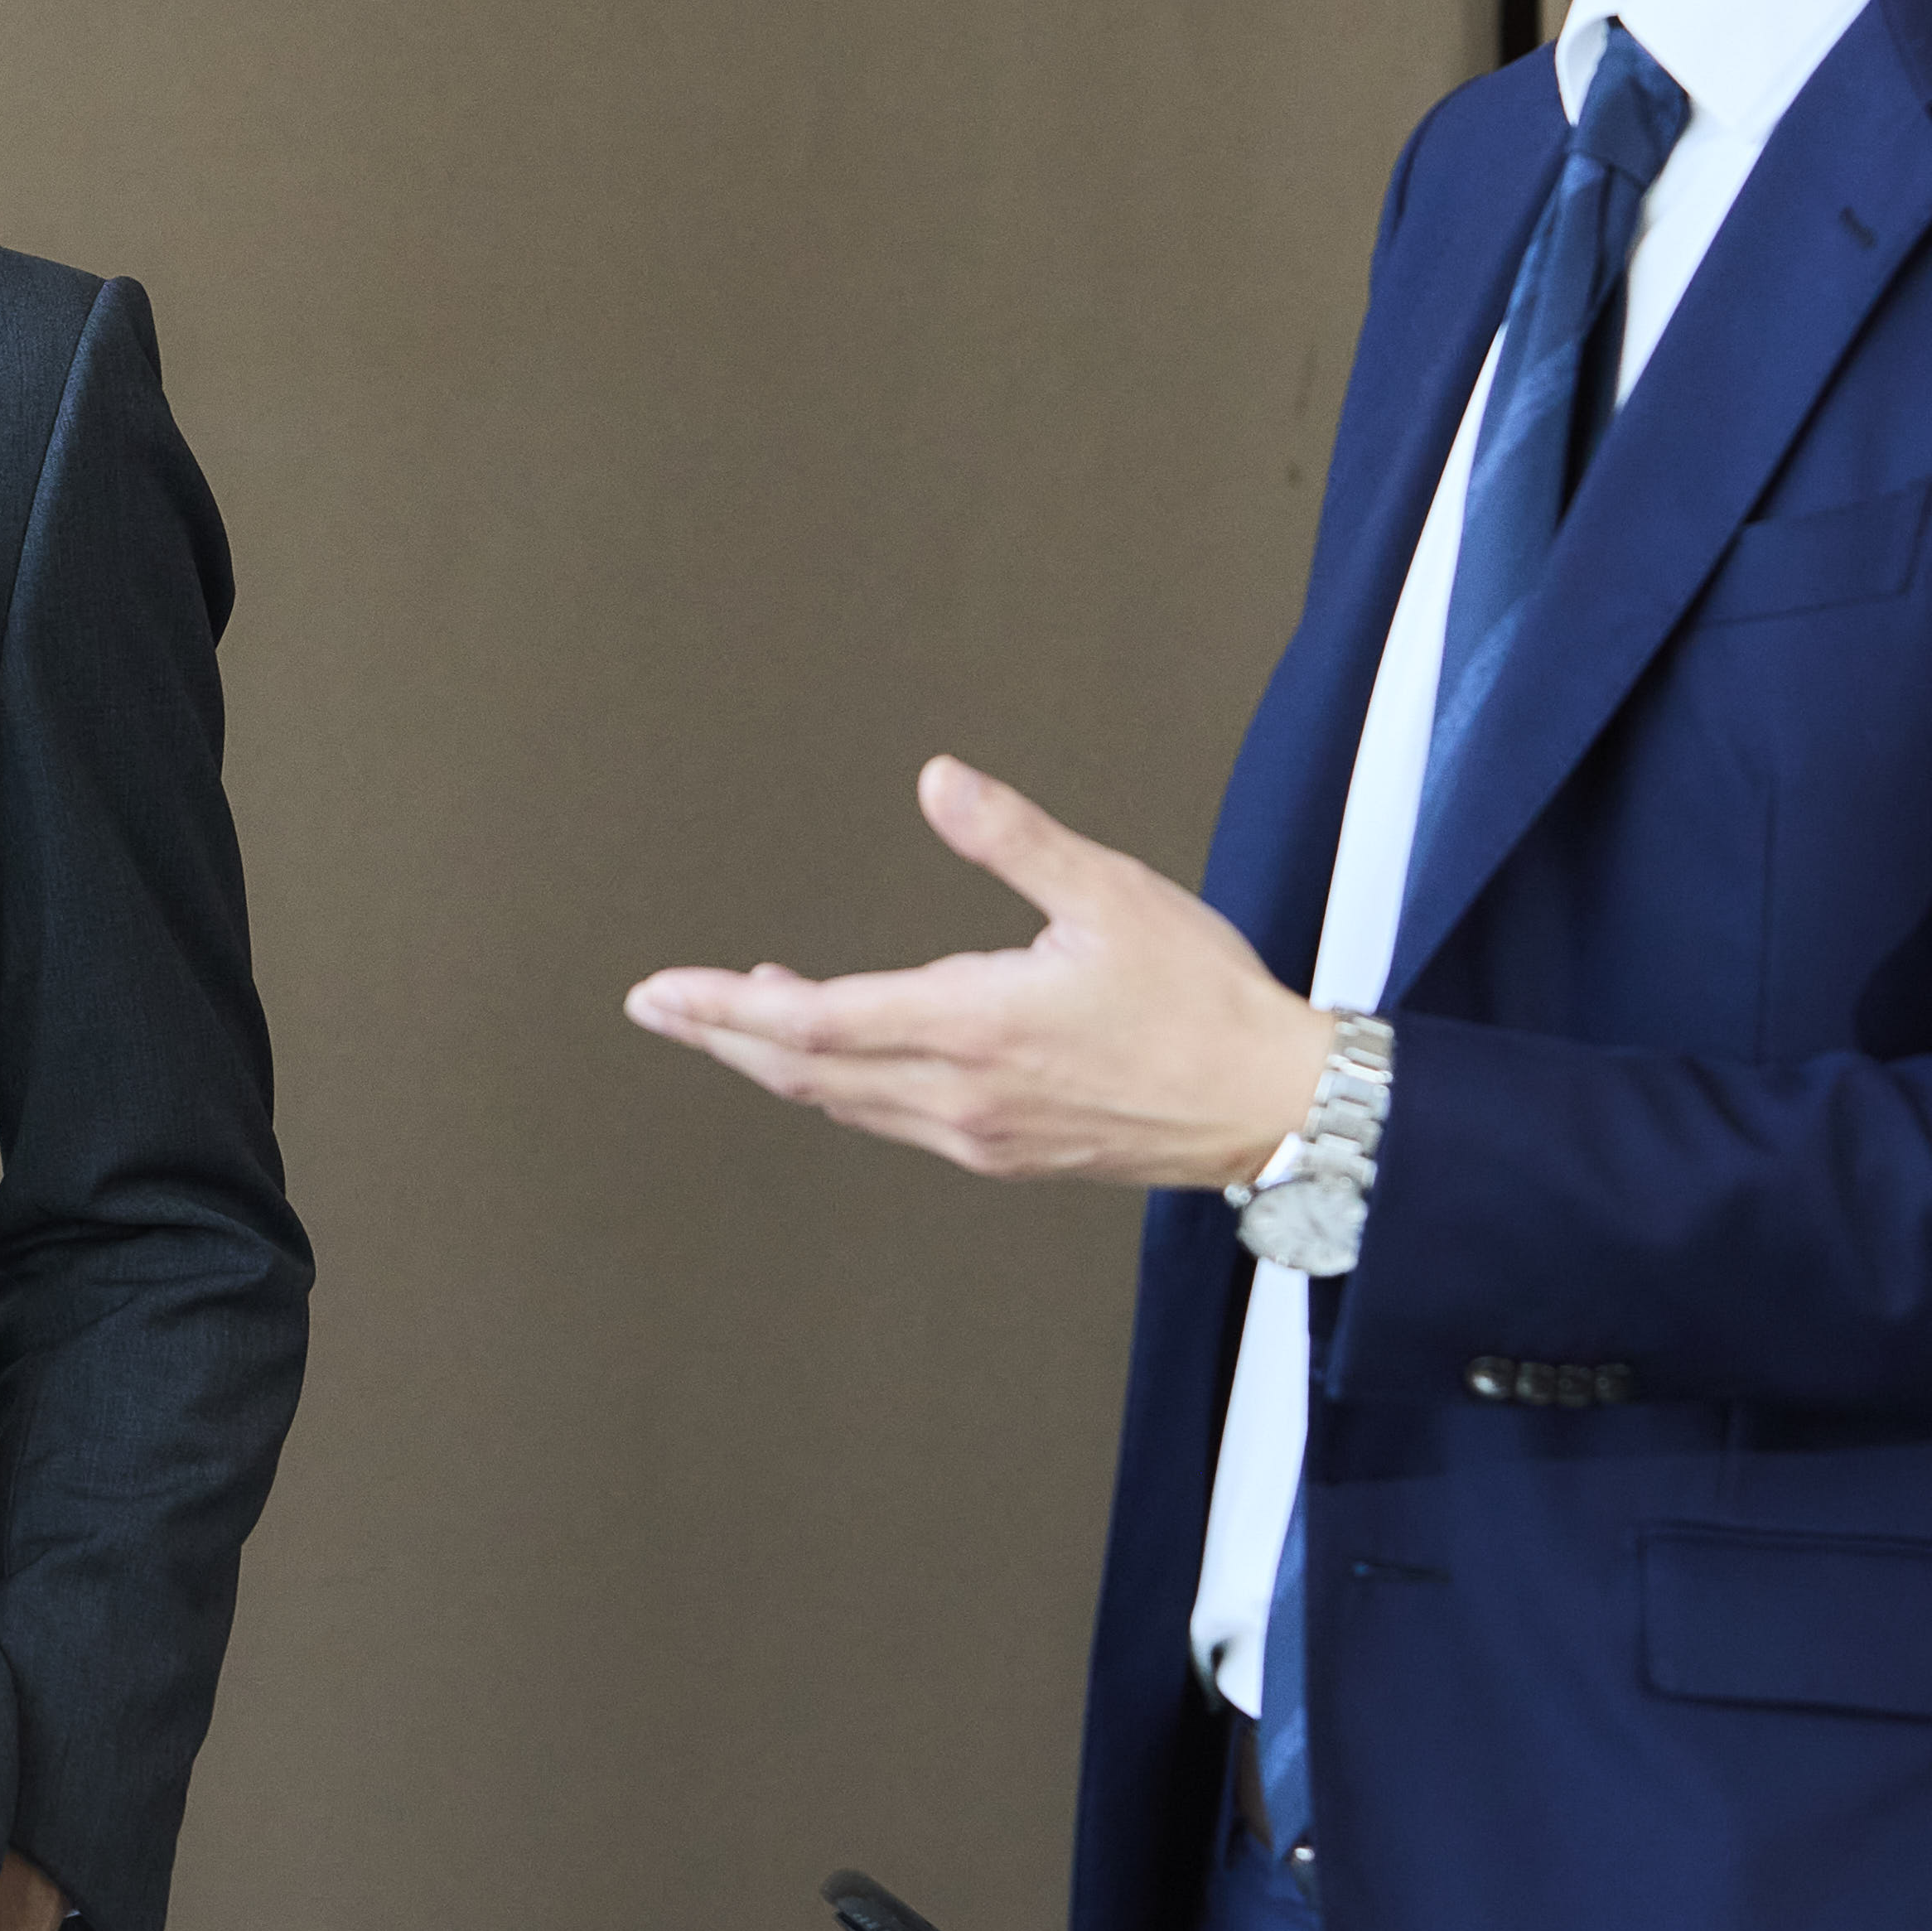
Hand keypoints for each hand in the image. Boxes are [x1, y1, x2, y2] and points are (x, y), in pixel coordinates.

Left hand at [624, 756, 1328, 1188]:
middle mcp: (959, 1096)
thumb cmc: (1203, 1000)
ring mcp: (977, 1135)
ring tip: (733, 1015)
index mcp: (974, 1028)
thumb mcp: (1110, 895)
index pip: (813, 1024)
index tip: (659, 993)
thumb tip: (937, 779)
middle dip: (723, 1035)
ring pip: (843, 1101)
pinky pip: (891, 1119)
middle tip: (657, 1007)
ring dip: (778, 1059)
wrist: (1274, 1107)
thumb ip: (1013, 838)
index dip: (724, 1008)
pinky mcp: (1003, 1151)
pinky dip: (839, 1083)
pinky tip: (834, 1053)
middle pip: (806, 1074)